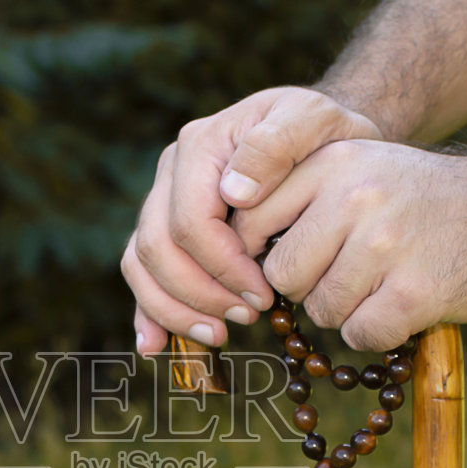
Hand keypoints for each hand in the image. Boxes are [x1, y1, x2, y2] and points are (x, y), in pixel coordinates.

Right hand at [120, 87, 383, 355]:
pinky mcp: (167, 231)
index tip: (265, 295)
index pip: (191, 221)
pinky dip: (148, 312)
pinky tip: (155, 346)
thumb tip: (234, 193)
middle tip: (248, 316)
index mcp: (201, 146)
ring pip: (142, 265)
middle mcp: (171, 173)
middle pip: (158, 247)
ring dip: (175, 309)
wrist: (324, 143)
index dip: (223, 267)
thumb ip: (277, 142)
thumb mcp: (314, 121)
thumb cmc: (323, 136)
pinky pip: (142, 274)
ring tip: (219, 334)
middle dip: (200, 293)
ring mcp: (163, 203)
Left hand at [230, 140, 466, 349]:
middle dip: (308, 289)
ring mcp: (386, 243)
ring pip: (320, 310)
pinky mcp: (416, 290)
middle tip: (352, 276)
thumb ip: (299, 194)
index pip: (250, 225)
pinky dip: (378, 332)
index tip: (290, 265)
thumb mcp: (360, 168)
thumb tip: (226, 254)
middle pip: (282, 276)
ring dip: (347, 311)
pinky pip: (361, 334)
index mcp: (332, 161)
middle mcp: (355, 195)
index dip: (259, 258)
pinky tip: (405, 305)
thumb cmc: (425, 200)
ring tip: (386, 284)